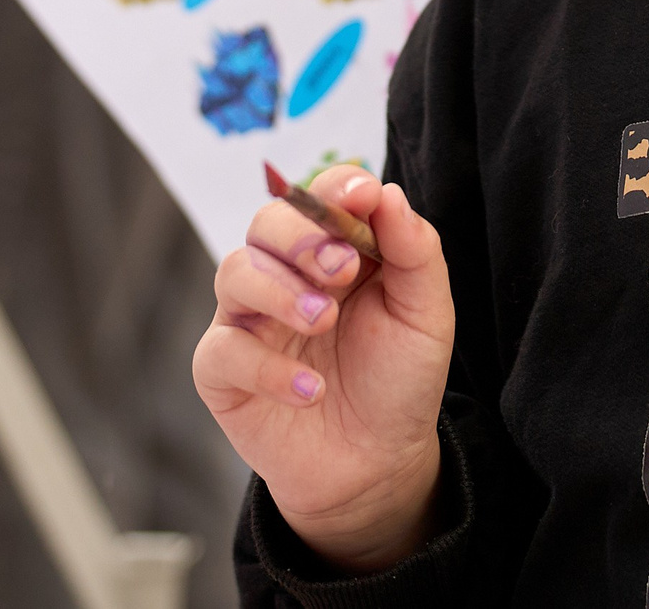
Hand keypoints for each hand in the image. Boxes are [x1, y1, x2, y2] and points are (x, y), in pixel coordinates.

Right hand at [194, 167, 456, 572]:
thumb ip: (414, 251)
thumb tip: (386, 193)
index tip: (362, 196)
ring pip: (235, 270)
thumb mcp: (425, 313)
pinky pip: (223, 349)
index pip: (321, 194)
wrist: (378, 462)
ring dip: (280, 290)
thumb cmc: (398, 379)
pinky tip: (310, 388)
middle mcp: (285, 274)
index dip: (337, 187)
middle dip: (304, 236)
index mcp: (336, 250)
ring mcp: (250, 320)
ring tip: (322, 321)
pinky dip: (266, 366)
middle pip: (269, 222)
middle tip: (342, 271)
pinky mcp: (223, 371)